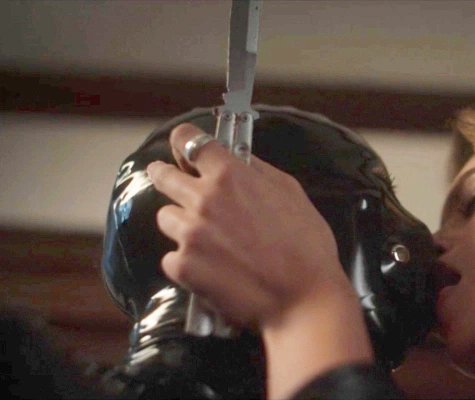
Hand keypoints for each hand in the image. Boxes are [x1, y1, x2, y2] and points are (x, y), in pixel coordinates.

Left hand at [146, 123, 350, 329]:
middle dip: (166, 176)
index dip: (184, 141)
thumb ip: (258, 171)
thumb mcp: (292, 193)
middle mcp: (203, 199)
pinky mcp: (182, 266)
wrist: (304, 299)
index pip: (190, 140)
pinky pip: (172, 257)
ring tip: (208, 241)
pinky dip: (187, 263)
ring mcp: (189, 234)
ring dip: (181, 224)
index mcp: (231, 176)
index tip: (183, 147)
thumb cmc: (307, 247)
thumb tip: (238, 159)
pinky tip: (212, 269)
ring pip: (166, 218)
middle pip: (164, 176)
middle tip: (169, 180)